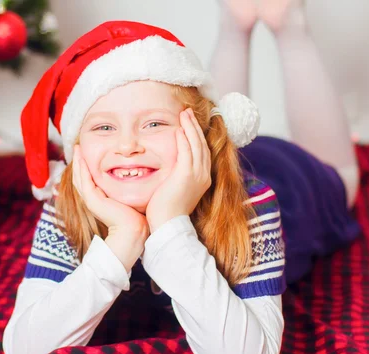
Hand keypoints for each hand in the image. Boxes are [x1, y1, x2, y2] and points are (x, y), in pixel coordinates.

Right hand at [73, 146, 148, 269]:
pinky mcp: (92, 201)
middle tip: (78, 146)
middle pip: (80, 176)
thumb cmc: (136, 215)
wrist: (134, 231)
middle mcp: (93, 199)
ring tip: (77, 148)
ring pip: (79, 177)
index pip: (89, 178)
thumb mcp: (130, 196)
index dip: (86, 165)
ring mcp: (90, 200)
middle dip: (79, 161)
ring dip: (77, 162)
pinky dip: (81, 169)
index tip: (88, 151)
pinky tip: (81, 158)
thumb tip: (137, 173)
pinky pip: (84, 181)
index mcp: (100, 198)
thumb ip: (128, 186)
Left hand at [146, 108, 211, 232]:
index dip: (196, 136)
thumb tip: (168, 171)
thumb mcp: (174, 190)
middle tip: (188, 113)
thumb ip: (175, 177)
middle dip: (195, 127)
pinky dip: (184, 139)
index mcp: (201, 179)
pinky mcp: (186, 176)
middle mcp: (203, 176)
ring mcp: (197, 176)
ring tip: (184, 115)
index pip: (201, 152)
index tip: (189, 124)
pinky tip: (178, 129)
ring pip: (196, 145)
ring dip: (190, 128)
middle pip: (202, 145)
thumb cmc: (166, 211)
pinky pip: (187, 152)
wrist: (167, 225)